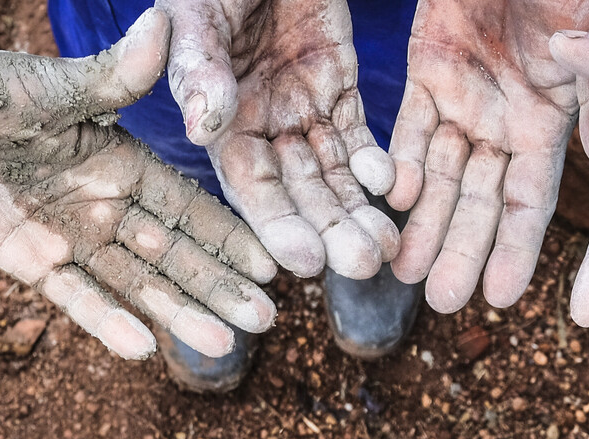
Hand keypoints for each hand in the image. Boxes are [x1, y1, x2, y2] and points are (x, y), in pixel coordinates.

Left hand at [0, 10, 278, 360]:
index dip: (228, 234)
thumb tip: (164, 25)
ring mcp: (66, 236)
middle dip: (218, 286)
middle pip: (172, 253)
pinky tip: (142, 350)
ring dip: (176, 313)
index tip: (274, 263)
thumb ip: (109, 77)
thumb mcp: (43, 86)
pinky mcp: (25, 262)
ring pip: (133, 282)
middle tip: (267, 321)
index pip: (185, 203)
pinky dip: (105, 322)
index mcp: (116, 158)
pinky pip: (73, 297)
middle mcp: (101, 202)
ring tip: (221, 346)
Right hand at [158, 0, 399, 278]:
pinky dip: (375, 162)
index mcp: (218, 121)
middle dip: (330, 230)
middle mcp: (261, 127)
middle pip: (299, 192)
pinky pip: (359, 136)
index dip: (277, 224)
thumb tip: (204, 128)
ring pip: (334, 175)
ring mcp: (303, 110)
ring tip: (386, 247)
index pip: (250, 186)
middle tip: (364, 264)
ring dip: (358, 211)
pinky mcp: (338, 89)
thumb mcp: (196, 15)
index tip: (306, 261)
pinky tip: (392, 185)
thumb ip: (199, 69)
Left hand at [385, 0, 588, 311]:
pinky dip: (399, 163)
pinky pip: (409, 128)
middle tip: (440, 304)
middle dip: (461, 249)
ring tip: (399, 272)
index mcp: (553, 114)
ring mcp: (465, 93)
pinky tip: (391, 201)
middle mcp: (508, 115)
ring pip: (441, 174)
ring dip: (423, 223)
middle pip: (482, 199)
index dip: (519, 247)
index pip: (535, 197)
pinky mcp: (427, 67)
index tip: (504, 300)